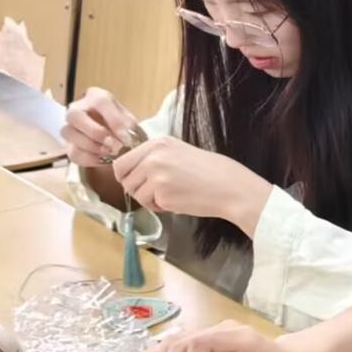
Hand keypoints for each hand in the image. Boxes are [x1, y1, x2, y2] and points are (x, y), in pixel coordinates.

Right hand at [61, 87, 139, 166]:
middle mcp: (78, 108)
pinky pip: (73, 153)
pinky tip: (103, 159)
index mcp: (96, 97)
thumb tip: (125, 135)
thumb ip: (128, 126)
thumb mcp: (129, 122)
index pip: (100, 102)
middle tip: (113, 144)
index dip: (114, 120)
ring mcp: (70, 127)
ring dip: (92, 146)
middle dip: (95, 132)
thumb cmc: (122, 127)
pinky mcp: (69, 147)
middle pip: (74, 115)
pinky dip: (90, 158)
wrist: (116, 142)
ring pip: (69, 133)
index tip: (126, 136)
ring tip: (110, 152)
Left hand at [113, 136, 267, 225]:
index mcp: (157, 144)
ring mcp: (156, 176)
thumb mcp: (180, 152)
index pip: (122, 162)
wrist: (230, 187)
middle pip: (125, 180)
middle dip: (137, 189)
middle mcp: (153, 157)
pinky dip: (162, 207)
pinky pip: (151, 205)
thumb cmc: (211, 171)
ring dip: (150, 199)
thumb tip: (133, 172)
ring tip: (171, 195)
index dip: (126, 175)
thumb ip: (156, 157)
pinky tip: (179, 201)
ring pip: (136, 194)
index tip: (136, 181)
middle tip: (156, 192)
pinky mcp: (162, 195)